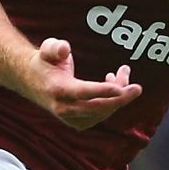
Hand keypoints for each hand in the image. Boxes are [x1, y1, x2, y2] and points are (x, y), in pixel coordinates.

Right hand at [25, 38, 142, 128]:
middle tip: (137, 87)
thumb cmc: (45, 61)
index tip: (120, 87)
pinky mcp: (77, 122)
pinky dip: (111, 103)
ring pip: (101, 112)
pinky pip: (100, 115)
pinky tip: (114, 85)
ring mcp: (70, 118)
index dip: (102, 90)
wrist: (31, 81)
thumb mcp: (47, 49)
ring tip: (121, 73)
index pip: (83, 93)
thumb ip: (55, 47)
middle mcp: (64, 108)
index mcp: (58, 90)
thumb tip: (64, 48)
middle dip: (120, 99)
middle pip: (97, 107)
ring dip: (117, 97)